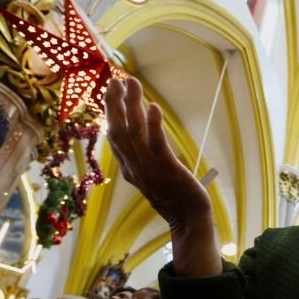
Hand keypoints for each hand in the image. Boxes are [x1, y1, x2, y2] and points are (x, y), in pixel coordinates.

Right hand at [105, 77, 212, 231]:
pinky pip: (157, 145)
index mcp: (129, 169)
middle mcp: (134, 167)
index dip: (110, 113)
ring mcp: (149, 169)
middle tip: (115, 79)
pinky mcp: (168, 170)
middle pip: (119, 131)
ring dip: (132, 106)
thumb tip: (139, 134)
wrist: (188, 219)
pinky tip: (154, 107)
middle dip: (115, 104)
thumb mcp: (150, 177)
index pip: (114, 137)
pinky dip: (154, 124)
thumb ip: (141, 158)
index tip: (109, 91)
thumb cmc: (172, 198)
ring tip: (132, 83)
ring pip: (135, 133)